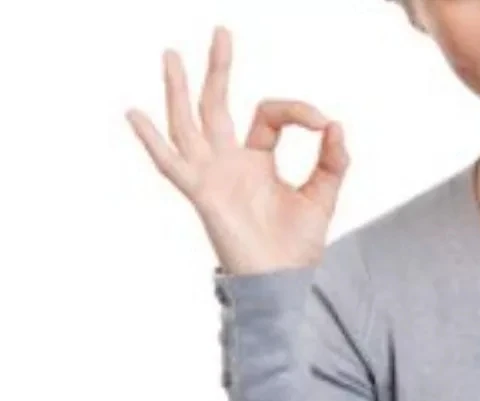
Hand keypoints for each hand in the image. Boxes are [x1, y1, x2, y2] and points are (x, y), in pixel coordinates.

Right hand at [126, 27, 349, 274]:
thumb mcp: (322, 194)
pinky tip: (135, 113)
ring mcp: (212, 176)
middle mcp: (230, 162)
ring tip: (172, 55)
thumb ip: (332, 161)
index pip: (270, 115)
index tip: (323, 123)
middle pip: (217, 105)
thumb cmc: (298, 243)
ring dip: (180, 91)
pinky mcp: (202, 193)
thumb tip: (335, 124)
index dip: (298, 110)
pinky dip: (152, 141)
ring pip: (189, 124)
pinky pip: (171, 164)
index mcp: (257, 159)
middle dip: (218, 70)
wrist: (285, 280)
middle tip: (221, 33)